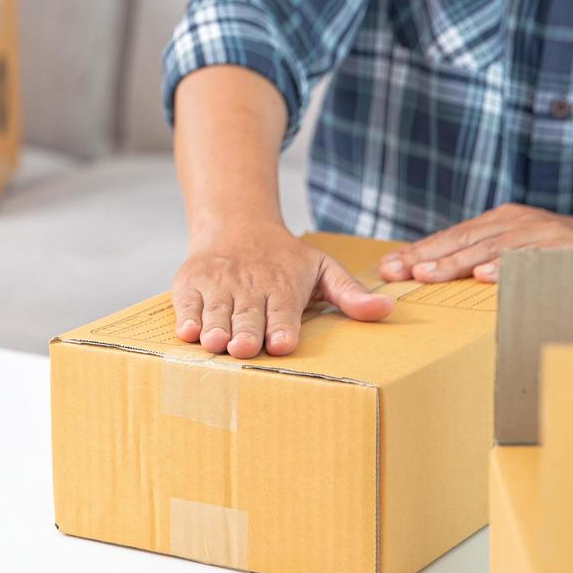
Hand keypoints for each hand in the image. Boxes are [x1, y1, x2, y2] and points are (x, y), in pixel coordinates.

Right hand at [172, 229, 393, 358]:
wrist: (236, 223)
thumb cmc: (284, 257)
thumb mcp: (322, 269)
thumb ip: (350, 293)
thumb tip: (386, 309)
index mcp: (282, 286)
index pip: (282, 311)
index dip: (281, 328)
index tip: (281, 343)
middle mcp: (249, 286)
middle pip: (247, 315)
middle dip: (245, 332)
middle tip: (243, 349)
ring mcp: (218, 284)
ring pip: (216, 311)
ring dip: (215, 328)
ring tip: (215, 344)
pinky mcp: (190, 283)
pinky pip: (186, 303)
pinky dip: (186, 317)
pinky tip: (187, 332)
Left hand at [378, 204, 572, 283]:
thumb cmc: (556, 251)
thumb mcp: (517, 246)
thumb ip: (481, 255)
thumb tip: (428, 274)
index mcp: (500, 221)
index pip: (451, 236)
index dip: (418, 250)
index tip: (387, 267)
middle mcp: (516, 222)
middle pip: (464, 239)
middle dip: (426, 256)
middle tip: (397, 271)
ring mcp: (542, 233)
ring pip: (493, 247)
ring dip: (457, 262)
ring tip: (427, 274)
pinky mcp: (568, 248)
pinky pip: (535, 258)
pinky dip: (509, 267)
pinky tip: (486, 277)